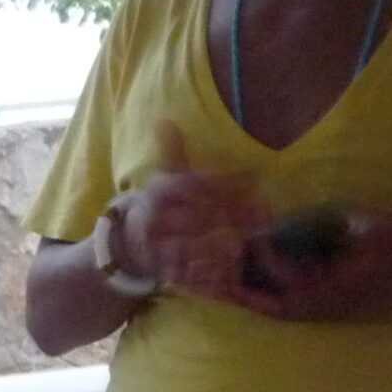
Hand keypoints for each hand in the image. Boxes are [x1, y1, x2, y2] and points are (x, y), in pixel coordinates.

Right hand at [113, 121, 270, 300]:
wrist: (127, 242)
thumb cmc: (158, 205)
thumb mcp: (163, 177)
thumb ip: (172, 152)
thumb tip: (164, 121)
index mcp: (159, 191)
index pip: (198, 184)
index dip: (228, 183)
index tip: (257, 183)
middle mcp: (155, 216)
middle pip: (199, 214)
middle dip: (234, 215)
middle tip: (264, 215)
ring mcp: (155, 244)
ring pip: (192, 243)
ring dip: (221, 243)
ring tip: (248, 241)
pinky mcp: (158, 267)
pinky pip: (184, 270)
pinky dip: (205, 270)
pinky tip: (227, 267)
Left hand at [228, 210, 391, 322]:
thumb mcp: (383, 225)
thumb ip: (347, 221)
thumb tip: (315, 215)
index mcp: (340, 286)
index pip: (291, 280)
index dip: (267, 261)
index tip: (249, 240)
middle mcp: (331, 305)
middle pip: (278, 306)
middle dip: (247, 294)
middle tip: (218, 280)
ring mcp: (334, 310)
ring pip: (285, 310)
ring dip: (257, 298)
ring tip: (230, 282)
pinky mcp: (338, 307)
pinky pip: (297, 306)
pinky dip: (275, 297)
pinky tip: (263, 282)